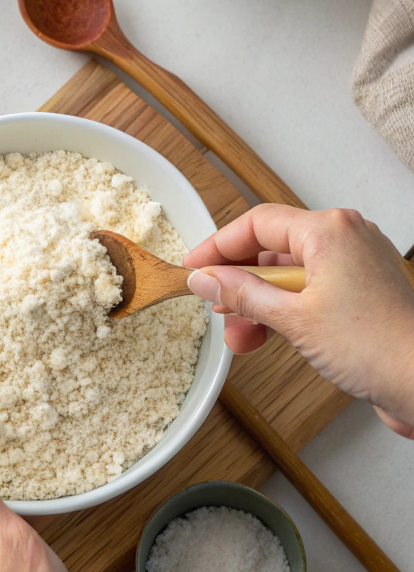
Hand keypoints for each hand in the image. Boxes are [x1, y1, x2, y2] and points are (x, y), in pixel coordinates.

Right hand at [183, 206, 413, 435]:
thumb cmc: (378, 347)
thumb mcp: (292, 319)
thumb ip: (242, 294)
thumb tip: (207, 279)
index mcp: (329, 230)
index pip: (256, 224)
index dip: (218, 246)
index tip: (193, 268)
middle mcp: (346, 238)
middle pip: (272, 249)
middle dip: (239, 284)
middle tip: (214, 306)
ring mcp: (357, 264)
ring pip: (290, 274)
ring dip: (260, 304)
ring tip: (241, 336)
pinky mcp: (363, 290)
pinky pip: (312, 289)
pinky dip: (286, 310)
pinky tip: (269, 335)